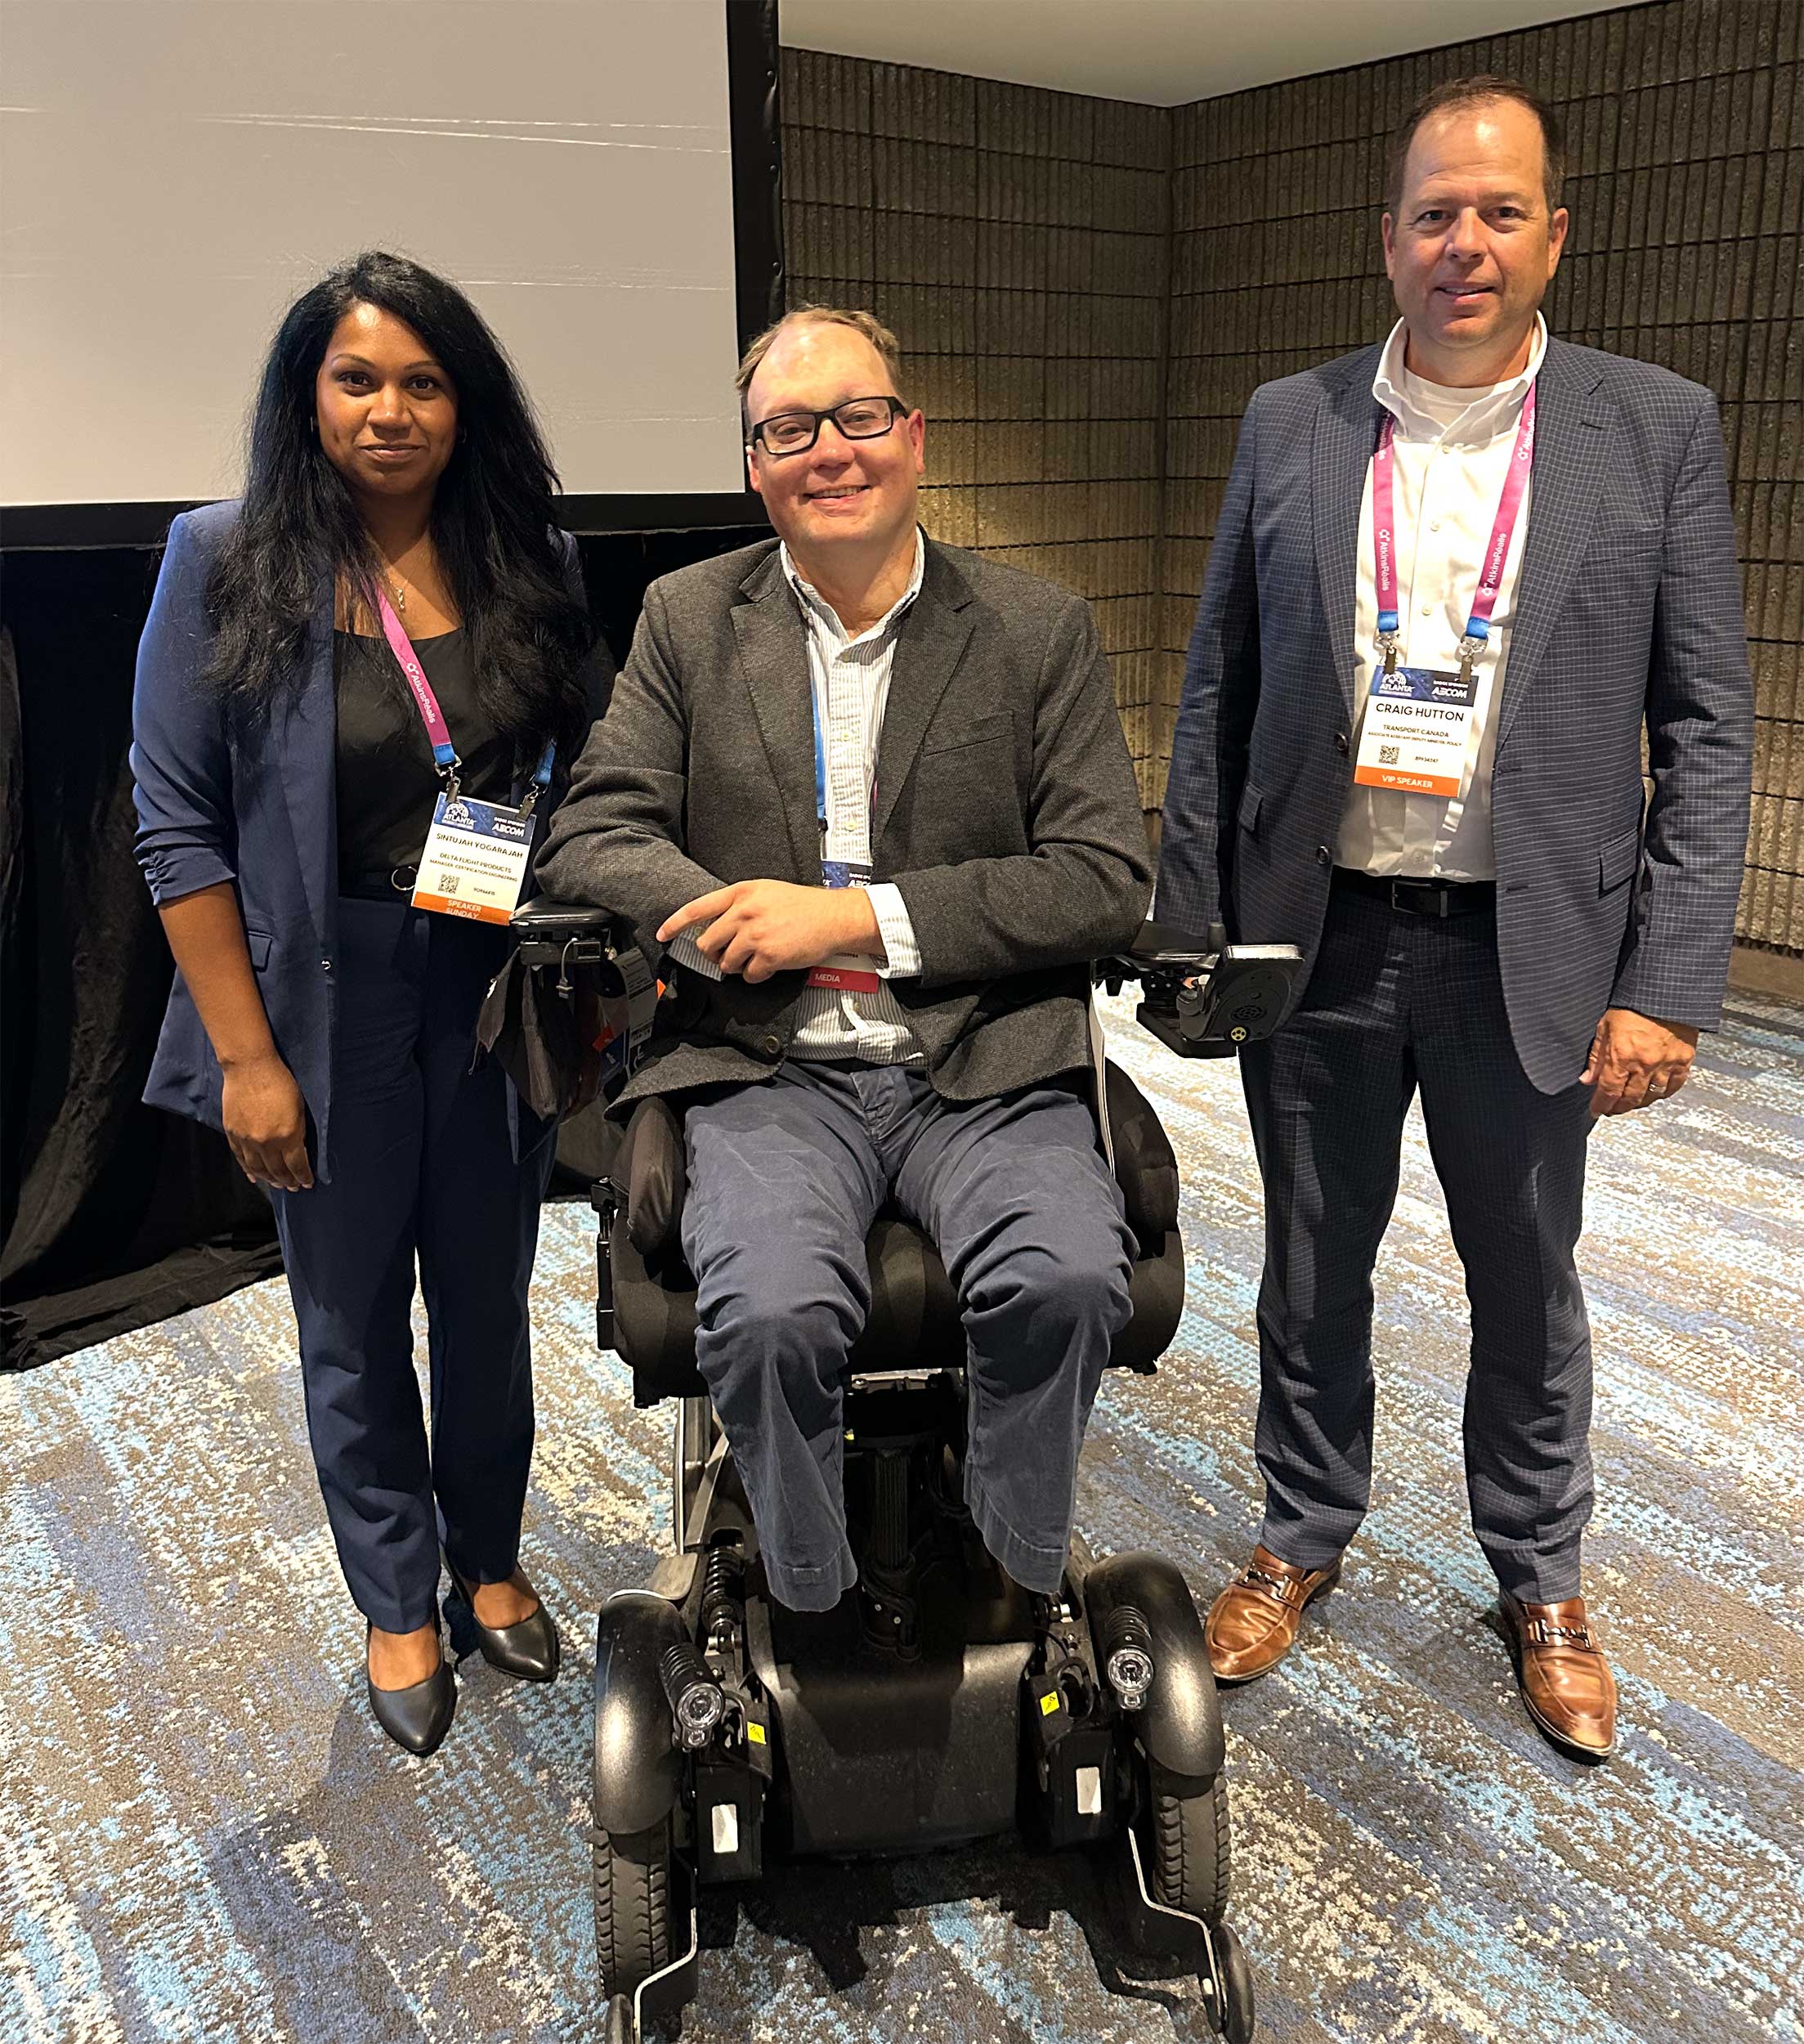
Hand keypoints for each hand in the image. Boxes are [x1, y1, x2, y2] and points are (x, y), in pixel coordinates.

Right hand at [221, 1051, 313, 1188]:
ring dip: (269, 1179)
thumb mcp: (299, 1108)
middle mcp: (265, 1142)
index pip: (296, 1165)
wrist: (250, 1067)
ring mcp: (246, 1139)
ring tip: (277, 1184)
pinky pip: (240, 1158)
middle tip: (293, 1187)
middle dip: (287, 1181)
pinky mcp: (232, 1133)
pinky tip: (255, 1177)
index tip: (307, 1183)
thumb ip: (298, 1131)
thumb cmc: (280, 1082)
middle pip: (277, 1171)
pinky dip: (248, 1170)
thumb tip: (298, 1150)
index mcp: (287, 1135)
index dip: (303, 1177)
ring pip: (257, 1169)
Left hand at [657, 880, 881, 983]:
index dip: (675, 924)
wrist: (833, 917)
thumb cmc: (802, 905)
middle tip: (729, 955)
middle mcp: (744, 912)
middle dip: (715, 954)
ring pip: (726, 963)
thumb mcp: (765, 892)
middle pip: (708, 943)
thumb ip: (739, 905)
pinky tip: (771, 965)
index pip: (697, 908)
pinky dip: (757, 975)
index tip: (662, 935)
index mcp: (741, 893)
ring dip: (738, 966)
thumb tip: (716, 928)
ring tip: (757, 957)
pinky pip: (748, 975)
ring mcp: (755, 935)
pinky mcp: (768, 956)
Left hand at [1581, 1008, 1698, 1117]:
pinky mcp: (1684, 1060)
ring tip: (1630, 1102)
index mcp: (1621, 1055)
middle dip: (1618, 1107)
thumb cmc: (1633, 1004)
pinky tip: (1655, 1093)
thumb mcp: (1605, 1026)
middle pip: (1630, 1098)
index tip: (1596, 1109)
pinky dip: (1663, 1093)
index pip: (1608, 1091)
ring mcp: (1666, 1064)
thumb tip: (1587, 1079)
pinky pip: (1674, 1086)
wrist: (1666, 991)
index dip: (1601, 1104)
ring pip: (1652, 1096)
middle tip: (1611, 1109)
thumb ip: (1596, 1055)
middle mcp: (1644, 1064)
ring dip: (1639, 1102)